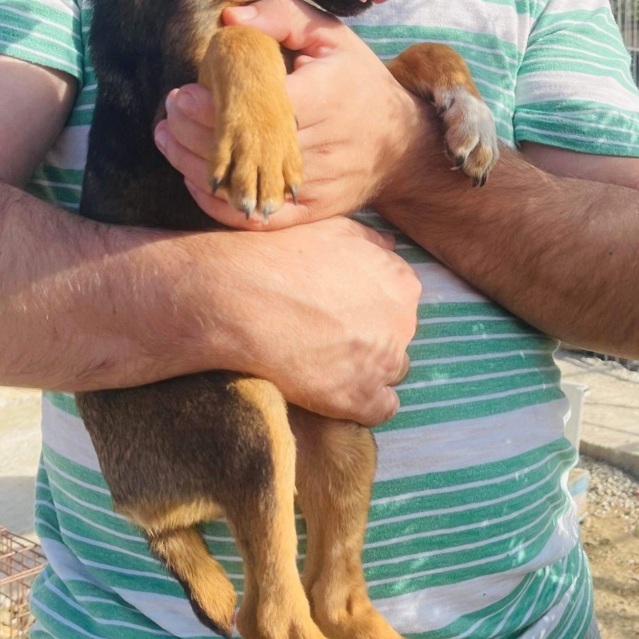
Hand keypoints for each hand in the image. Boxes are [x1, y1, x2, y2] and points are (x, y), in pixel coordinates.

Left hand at [154, 0, 424, 228]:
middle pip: (243, 148)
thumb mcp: (331, 36)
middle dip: (193, 133)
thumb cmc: (359, 82)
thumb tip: (230, 18)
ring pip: (242, 185)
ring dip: (195, 166)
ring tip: (168, 140)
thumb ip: (281, 15)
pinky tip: (196, 181)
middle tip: (169, 113)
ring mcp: (314, 185)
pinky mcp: (310, 212)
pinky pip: (255, 219)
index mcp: (325, 98)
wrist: (402, 146)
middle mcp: (321, 147)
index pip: (258, 109)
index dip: (212, 107)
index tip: (180, 94)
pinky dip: (220, 204)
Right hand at [204, 216, 420, 424]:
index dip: (371, 307)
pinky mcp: (359, 398)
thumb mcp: (331, 229)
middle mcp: (401, 323)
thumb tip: (390, 247)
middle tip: (330, 335)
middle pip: (397, 336)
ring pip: (391, 372)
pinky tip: (335, 391)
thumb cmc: (280, 258)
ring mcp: (383, 363)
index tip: (343, 312)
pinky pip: (381, 409)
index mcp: (400, 283)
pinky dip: (362, 404)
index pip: (400, 302)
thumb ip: (370, 241)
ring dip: (368, 370)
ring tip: (328, 363)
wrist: (237, 299)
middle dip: (371, 337)